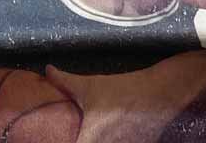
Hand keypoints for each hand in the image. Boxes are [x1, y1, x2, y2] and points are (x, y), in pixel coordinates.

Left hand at [45, 64, 168, 142]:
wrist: (158, 94)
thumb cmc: (121, 90)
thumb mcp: (90, 85)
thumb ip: (64, 81)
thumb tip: (47, 70)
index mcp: (91, 141)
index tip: (62, 140)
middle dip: (79, 142)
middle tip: (79, 134)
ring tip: (97, 134)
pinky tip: (112, 136)